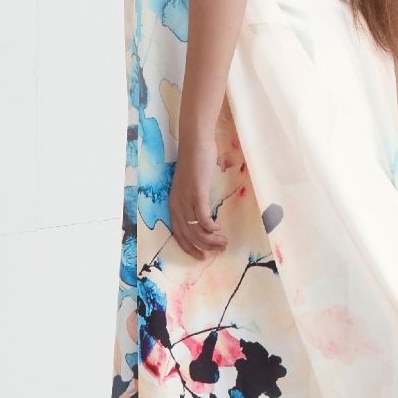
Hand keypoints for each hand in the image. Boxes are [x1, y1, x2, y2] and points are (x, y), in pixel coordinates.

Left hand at [169, 130, 228, 260]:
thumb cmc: (196, 161)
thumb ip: (197, 199)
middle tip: (219, 250)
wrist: (195, 142)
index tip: (202, 256)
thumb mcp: (193, 185)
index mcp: (174, 204)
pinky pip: (202, 217)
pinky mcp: (197, 192)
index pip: (178, 234)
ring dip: (210, 239)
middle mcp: (177, 204)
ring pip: (196, 229)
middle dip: (203, 247)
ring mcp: (186, 198)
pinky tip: (218, 229)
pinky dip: (210, 227)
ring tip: (223, 242)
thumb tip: (209, 212)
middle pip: (188, 235)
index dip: (189, 248)